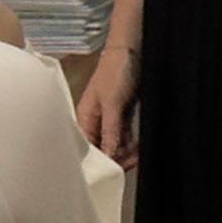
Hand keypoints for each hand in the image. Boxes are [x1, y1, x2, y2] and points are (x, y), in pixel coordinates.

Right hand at [77, 40, 138, 168]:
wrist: (131, 51)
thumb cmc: (114, 72)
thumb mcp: (112, 104)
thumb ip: (110, 131)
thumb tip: (108, 156)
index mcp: (83, 119)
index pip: (87, 149)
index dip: (98, 162)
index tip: (112, 171)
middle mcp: (94, 122)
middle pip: (101, 150)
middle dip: (116, 158)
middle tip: (130, 162)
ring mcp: (108, 120)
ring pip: (115, 145)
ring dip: (126, 151)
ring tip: (137, 154)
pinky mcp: (121, 117)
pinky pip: (124, 136)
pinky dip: (132, 143)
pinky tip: (138, 147)